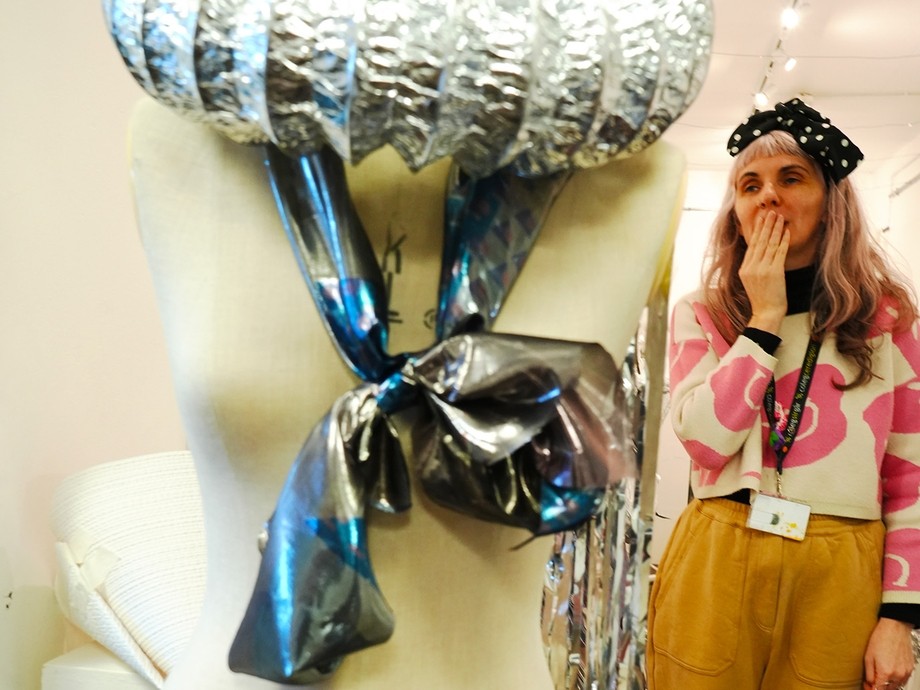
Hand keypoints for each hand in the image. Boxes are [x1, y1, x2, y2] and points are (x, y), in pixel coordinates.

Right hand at [738, 210, 787, 333]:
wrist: (766, 312)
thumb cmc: (762, 299)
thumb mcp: (752, 281)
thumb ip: (753, 267)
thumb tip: (759, 253)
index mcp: (744, 269)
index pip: (751, 245)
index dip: (757, 230)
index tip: (761, 218)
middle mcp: (751, 267)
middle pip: (759, 241)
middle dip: (765, 225)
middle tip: (770, 211)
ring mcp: (762, 269)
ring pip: (769, 244)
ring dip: (775, 229)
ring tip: (779, 217)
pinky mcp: (774, 272)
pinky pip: (779, 253)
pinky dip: (783, 241)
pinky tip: (786, 232)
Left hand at [863, 617, 914, 689]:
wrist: (895, 628)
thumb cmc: (881, 638)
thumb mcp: (868, 656)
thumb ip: (869, 674)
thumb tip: (869, 684)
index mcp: (886, 672)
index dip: (870, 689)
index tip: (867, 685)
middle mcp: (898, 675)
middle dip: (879, 687)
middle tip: (871, 680)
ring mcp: (906, 672)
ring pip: (896, 686)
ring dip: (887, 684)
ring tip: (879, 674)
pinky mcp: (910, 669)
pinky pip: (903, 680)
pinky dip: (895, 679)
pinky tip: (889, 671)